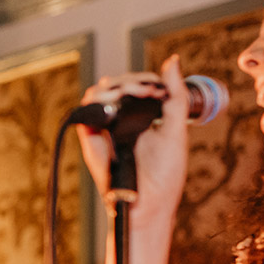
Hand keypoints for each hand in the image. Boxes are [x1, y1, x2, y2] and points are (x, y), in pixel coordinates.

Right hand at [77, 54, 190, 231]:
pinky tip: (120, 99)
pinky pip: (86, 109)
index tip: (160, 88)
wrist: (150, 202)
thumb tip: (173, 60)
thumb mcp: (176, 128)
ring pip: (99, 91)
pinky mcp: (91, 137)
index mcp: (140, 118)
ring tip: (138, 93)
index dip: (145, 80)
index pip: (136, 86)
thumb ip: (175, 96)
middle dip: (133, 81)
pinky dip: (100, 99)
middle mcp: (120, 121)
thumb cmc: (165, 173)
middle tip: (151, 89)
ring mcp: (104, 128)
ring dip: (119, 86)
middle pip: (117, 84)